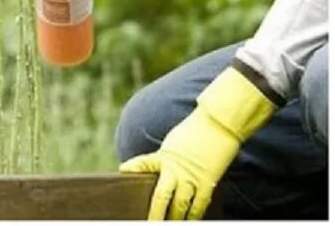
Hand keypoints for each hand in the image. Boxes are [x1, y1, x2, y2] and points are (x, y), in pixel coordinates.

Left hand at [119, 68, 276, 219]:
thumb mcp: (171, 145)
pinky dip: (194, 215)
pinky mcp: (208, 183)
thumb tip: (157, 172)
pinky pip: (200, 204)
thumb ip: (163, 160)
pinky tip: (190, 220)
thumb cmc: (194, 133)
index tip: (123, 172)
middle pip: (162, 197)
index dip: (132, 168)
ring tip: (169, 225)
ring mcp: (192, 178)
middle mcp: (176, 170)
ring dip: (175, 219)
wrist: (219, 125)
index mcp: (164, 157)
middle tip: (150, 223)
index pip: (143, 163)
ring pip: (181, 206)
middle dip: (155, 213)